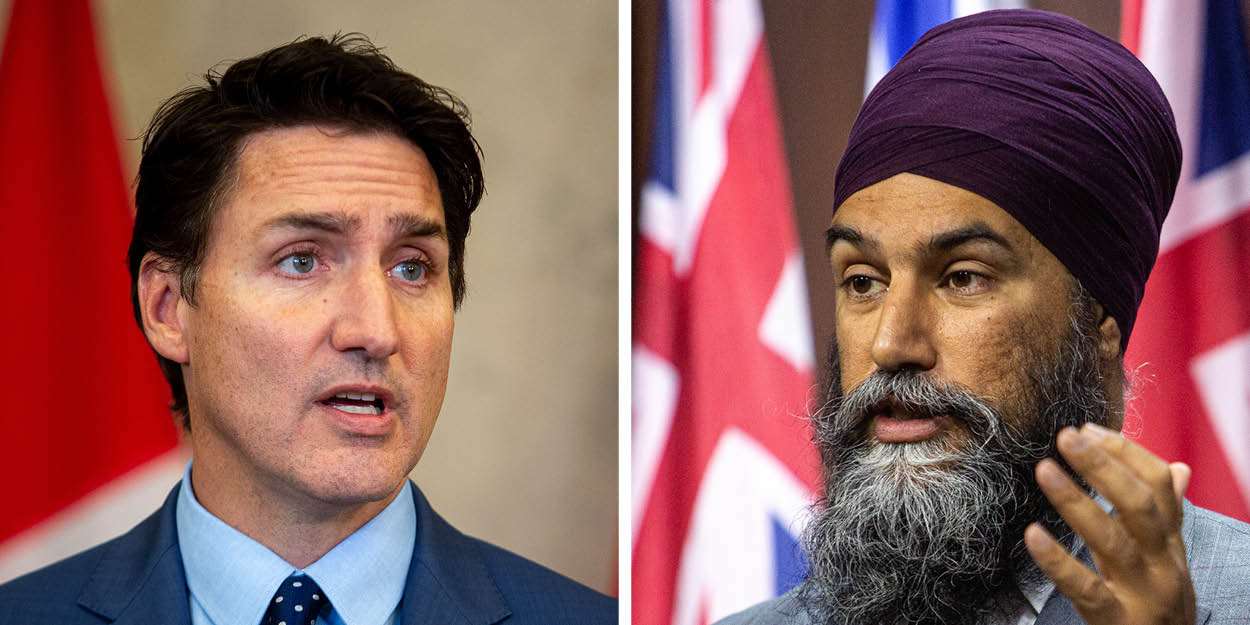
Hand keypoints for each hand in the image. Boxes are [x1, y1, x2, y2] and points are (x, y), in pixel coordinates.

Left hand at [1024, 422, 1194, 624]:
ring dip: (1076, 502)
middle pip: (1138, 506)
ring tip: (1043, 469)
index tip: (1086, 428)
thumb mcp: (1165, 557)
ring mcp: (1141, 592)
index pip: (1156, 486)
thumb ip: (1164, 514)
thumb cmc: (1157, 600)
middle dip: (1104, 466)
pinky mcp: (1117, 620)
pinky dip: (1058, 560)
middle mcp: (1162, 563)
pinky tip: (1032, 535)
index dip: (1124, 453)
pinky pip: (1086, 588)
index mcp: (1169, 541)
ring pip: (1112, 541)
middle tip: (1066, 436)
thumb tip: (1177, 468)